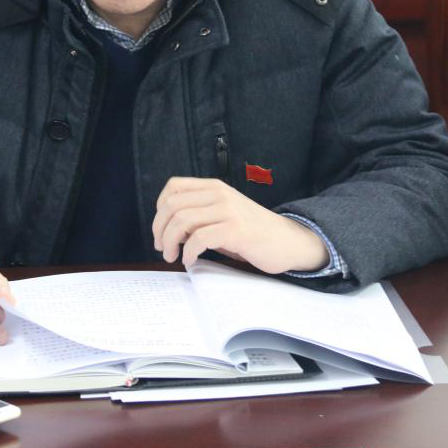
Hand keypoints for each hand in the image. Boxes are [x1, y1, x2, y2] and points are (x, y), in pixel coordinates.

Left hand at [151, 176, 329, 273]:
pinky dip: (188, 252)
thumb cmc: (252, 232)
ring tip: (173, 257)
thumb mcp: (224, 214)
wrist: (287, 240)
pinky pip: (199, 239)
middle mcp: (220, 194)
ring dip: (170, 242)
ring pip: (182, 221)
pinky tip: (190, 260)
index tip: (161, 229)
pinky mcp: (235, 230)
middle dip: (160, 229)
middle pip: (172, 205)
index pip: (174, 187)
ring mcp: (228, 211)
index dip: (160, 209)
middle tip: (162, 248)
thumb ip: (200, 215)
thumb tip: (167, 229)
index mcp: (215, 187)